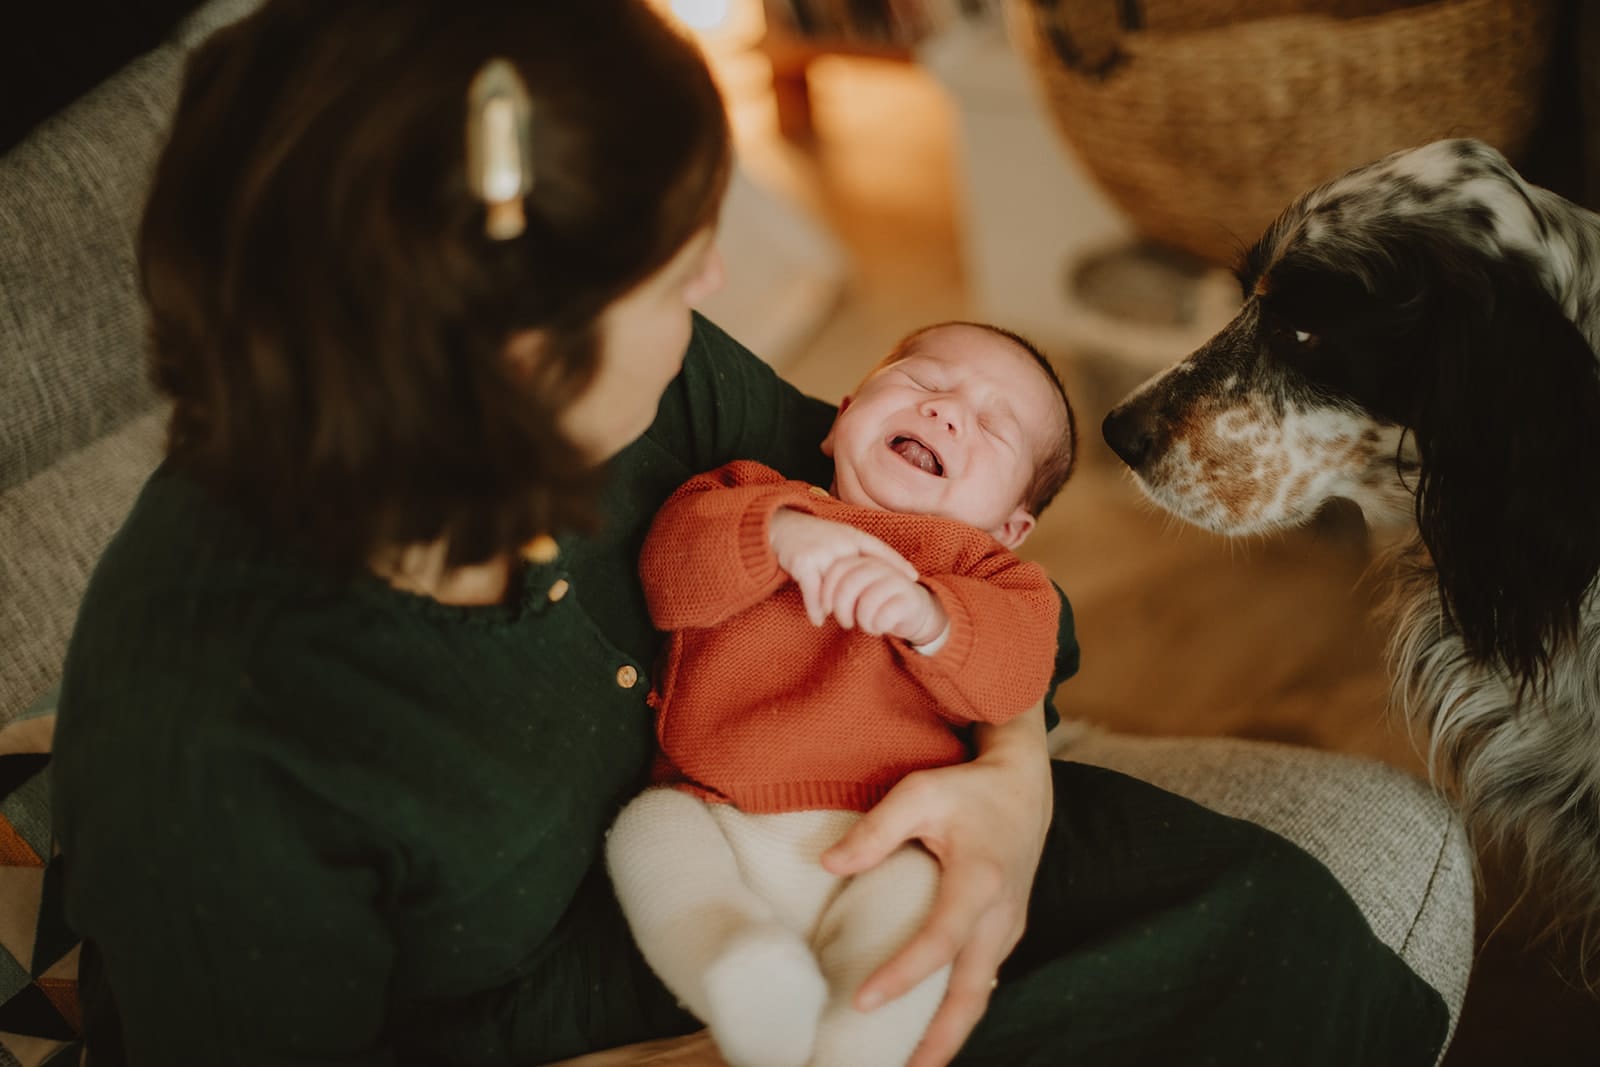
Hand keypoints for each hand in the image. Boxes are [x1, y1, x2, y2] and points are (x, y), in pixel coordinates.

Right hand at [768, 509, 917, 626]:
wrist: (778, 526)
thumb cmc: (811, 537)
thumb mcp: (836, 539)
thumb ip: (851, 557)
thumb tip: (867, 583)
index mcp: (851, 535)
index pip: (880, 549)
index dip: (897, 563)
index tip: (914, 578)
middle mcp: (840, 541)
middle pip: (861, 573)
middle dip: (868, 596)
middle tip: (876, 615)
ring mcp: (822, 551)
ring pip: (837, 586)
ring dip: (840, 607)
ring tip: (846, 622)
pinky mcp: (803, 561)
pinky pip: (813, 591)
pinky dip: (815, 608)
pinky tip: (818, 620)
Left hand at [818, 555, 947, 645]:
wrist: (916, 611)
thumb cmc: (880, 603)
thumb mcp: (857, 593)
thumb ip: (839, 590)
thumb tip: (816, 604)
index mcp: (864, 561)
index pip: (837, 569)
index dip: (826, 592)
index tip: (827, 610)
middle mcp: (880, 566)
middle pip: (850, 583)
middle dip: (842, 608)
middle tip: (845, 623)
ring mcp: (896, 580)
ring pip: (869, 600)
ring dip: (863, 620)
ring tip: (866, 627)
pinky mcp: (909, 597)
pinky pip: (885, 614)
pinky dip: (878, 625)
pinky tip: (880, 628)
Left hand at [820, 706, 1052, 1066]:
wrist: (1026, 787)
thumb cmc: (970, 788)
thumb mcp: (921, 791)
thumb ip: (876, 829)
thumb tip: (828, 865)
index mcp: (981, 881)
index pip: (940, 941)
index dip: (902, 976)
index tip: (862, 1003)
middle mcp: (1001, 914)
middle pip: (971, 993)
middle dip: (939, 1040)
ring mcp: (1008, 927)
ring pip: (978, 993)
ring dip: (948, 1032)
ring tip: (910, 1062)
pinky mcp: (1005, 931)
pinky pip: (980, 979)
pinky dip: (956, 1009)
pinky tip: (927, 1026)